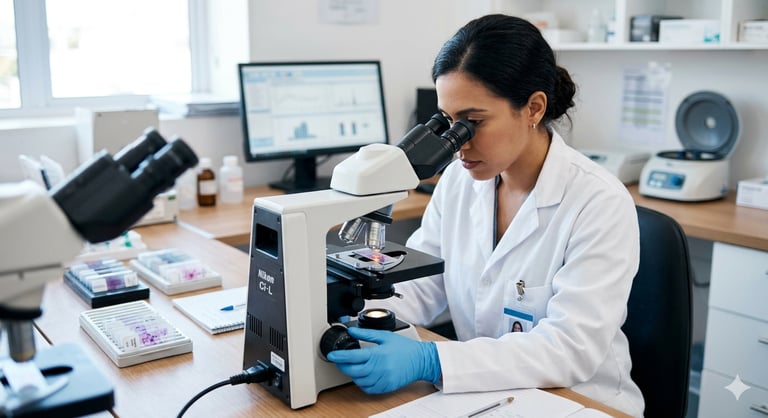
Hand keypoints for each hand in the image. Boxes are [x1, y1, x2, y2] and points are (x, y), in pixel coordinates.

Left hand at [326, 326, 440, 393]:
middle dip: (343, 366)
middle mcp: (379, 369)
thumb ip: (366, 334)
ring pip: (359, 381)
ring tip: (350, 367)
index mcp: (377, 355)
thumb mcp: (385, 336)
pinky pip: (368, 389)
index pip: (353, 357)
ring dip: (352, 375)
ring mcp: (382, 379)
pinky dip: (361, 384)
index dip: (339, 356)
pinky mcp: (386, 387)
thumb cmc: (405, 348)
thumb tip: (351, 331)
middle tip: (339, 360)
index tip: (331, 355)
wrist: (421, 360)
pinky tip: (362, 376)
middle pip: (353, 371)